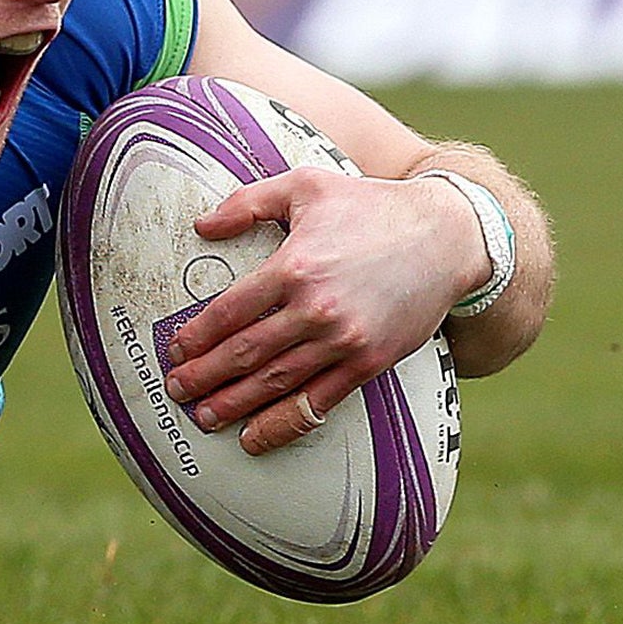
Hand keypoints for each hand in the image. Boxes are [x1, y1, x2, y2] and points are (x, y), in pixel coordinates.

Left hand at [162, 170, 485, 454]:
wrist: (447, 235)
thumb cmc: (371, 205)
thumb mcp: (305, 186)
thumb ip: (248, 203)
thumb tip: (202, 226)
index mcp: (293, 266)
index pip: (229, 311)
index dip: (197, 336)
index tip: (175, 350)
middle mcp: (316, 309)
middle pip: (246, 352)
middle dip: (204, 376)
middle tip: (176, 390)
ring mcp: (345, 340)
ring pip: (276, 382)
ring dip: (235, 404)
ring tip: (205, 417)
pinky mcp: (370, 361)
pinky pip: (320, 401)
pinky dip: (285, 422)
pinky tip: (257, 436)